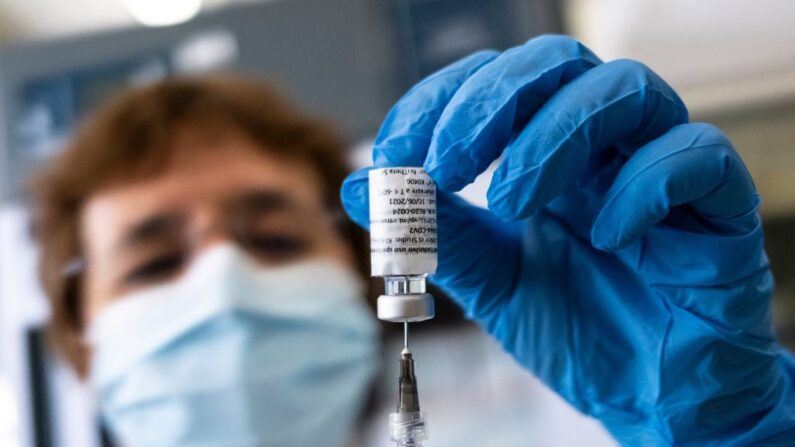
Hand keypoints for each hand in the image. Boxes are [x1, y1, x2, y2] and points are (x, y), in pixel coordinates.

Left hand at [342, 35, 794, 444]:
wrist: (652, 397)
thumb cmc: (578, 331)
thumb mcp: (492, 283)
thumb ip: (437, 233)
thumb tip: (359, 187)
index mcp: (548, 154)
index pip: (496, 84)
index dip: (442, 101)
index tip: (396, 152)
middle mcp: (603, 146)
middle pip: (557, 63)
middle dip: (490, 102)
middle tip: (446, 163)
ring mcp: (661, 165)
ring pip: (624, 89)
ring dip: (553, 136)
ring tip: (511, 203)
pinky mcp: (719, 203)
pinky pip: (695, 155)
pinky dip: (642, 184)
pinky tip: (607, 236)